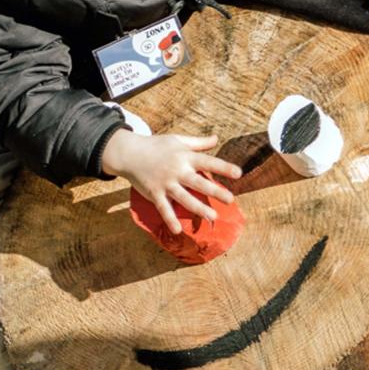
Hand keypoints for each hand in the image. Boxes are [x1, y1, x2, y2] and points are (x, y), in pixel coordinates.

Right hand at [101, 130, 241, 234]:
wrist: (129, 153)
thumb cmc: (156, 146)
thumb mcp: (178, 140)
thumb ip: (198, 143)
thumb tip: (216, 139)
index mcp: (185, 156)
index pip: (208, 161)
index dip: (223, 167)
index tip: (239, 173)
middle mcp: (176, 170)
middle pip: (198, 182)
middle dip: (215, 191)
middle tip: (230, 199)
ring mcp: (165, 183)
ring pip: (184, 198)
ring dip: (198, 208)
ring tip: (213, 216)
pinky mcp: (154, 194)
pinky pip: (163, 208)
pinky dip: (170, 219)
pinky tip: (178, 230)